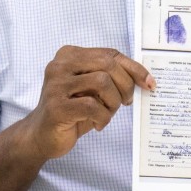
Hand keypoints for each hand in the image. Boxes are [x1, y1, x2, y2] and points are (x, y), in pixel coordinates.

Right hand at [25, 46, 154, 159]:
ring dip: (113, 102)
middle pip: (108, 65)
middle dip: (125, 85)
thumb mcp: (93, 89)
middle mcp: (60, 65)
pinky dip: (103, 117)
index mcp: (69, 55)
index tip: (148, 83)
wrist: (41, 136)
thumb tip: (145, 78)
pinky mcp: (56, 107)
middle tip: (125, 102)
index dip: (134, 68)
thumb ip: (112, 77)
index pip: (110, 54)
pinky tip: (98, 124)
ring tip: (107, 113)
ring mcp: (55, 85)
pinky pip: (92, 106)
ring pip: (102, 82)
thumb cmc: (72, 111)